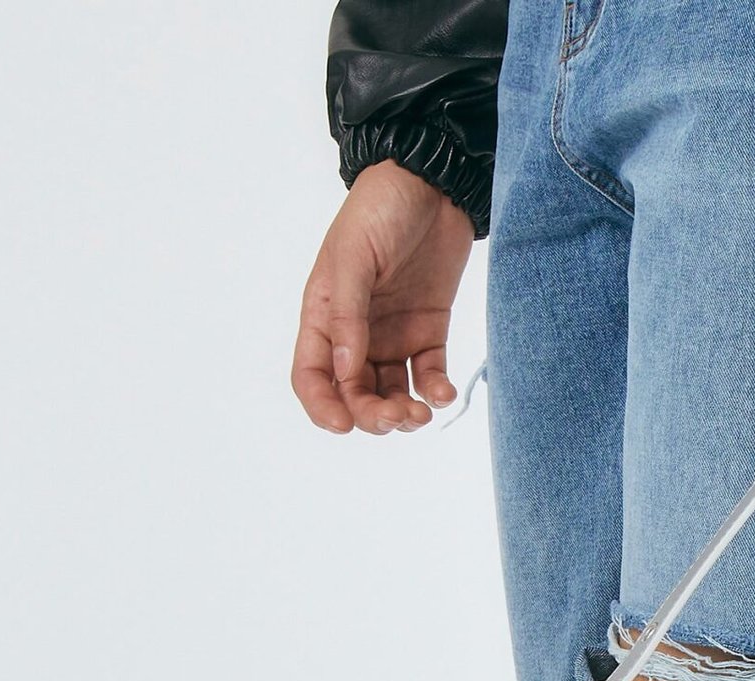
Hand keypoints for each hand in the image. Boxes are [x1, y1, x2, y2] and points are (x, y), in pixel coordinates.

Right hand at [292, 161, 474, 433]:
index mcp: (323, 315)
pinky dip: (434, 391)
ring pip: (391, 393)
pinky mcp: (428, 331)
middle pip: (355, 393)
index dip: (323, 407)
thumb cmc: (380, 210)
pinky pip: (428, 374)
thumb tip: (346, 371)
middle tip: (397, 417)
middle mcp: (355, 333)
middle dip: (372, 415)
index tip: (345, 425)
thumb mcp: (354, 258)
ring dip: (403, 412)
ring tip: (420, 414)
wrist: (433, 182)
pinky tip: (441, 394)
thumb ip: (348, 316)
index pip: (312, 376)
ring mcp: (393, 335)